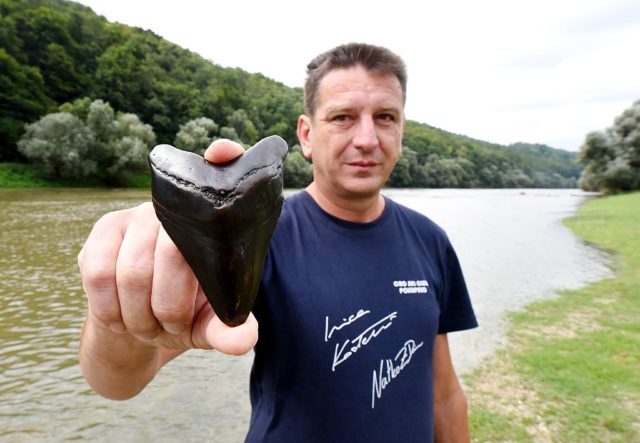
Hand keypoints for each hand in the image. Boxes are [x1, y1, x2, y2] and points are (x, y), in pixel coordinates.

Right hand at [78, 139, 256, 397]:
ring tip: (152, 329)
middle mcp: (178, 207)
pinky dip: (112, 310)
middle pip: (174, 254)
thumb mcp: (212, 324)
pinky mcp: (104, 230)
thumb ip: (229, 331)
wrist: (138, 326)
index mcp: (216, 223)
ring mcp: (139, 215)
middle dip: (173, 310)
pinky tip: (123, 319)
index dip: (224, 157)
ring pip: (133, 271)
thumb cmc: (188, 313)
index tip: (222, 153)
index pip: (225, 171)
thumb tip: (242, 340)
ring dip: (142, 316)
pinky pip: (100, 273)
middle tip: (175, 330)